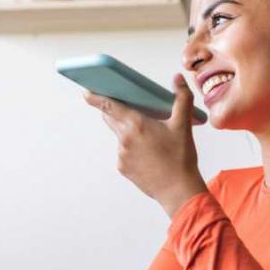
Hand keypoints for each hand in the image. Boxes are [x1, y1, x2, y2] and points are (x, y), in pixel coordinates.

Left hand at [83, 72, 207, 217]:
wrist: (177, 190)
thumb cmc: (180, 158)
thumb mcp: (183, 125)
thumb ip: (182, 98)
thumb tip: (178, 79)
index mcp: (137, 124)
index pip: (109, 105)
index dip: (96, 97)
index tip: (86, 91)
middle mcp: (124, 138)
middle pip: (111, 118)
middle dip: (116, 111)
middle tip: (129, 109)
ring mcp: (122, 154)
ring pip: (120, 136)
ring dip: (129, 132)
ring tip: (151, 140)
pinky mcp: (122, 167)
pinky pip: (123, 152)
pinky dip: (132, 149)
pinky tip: (148, 155)